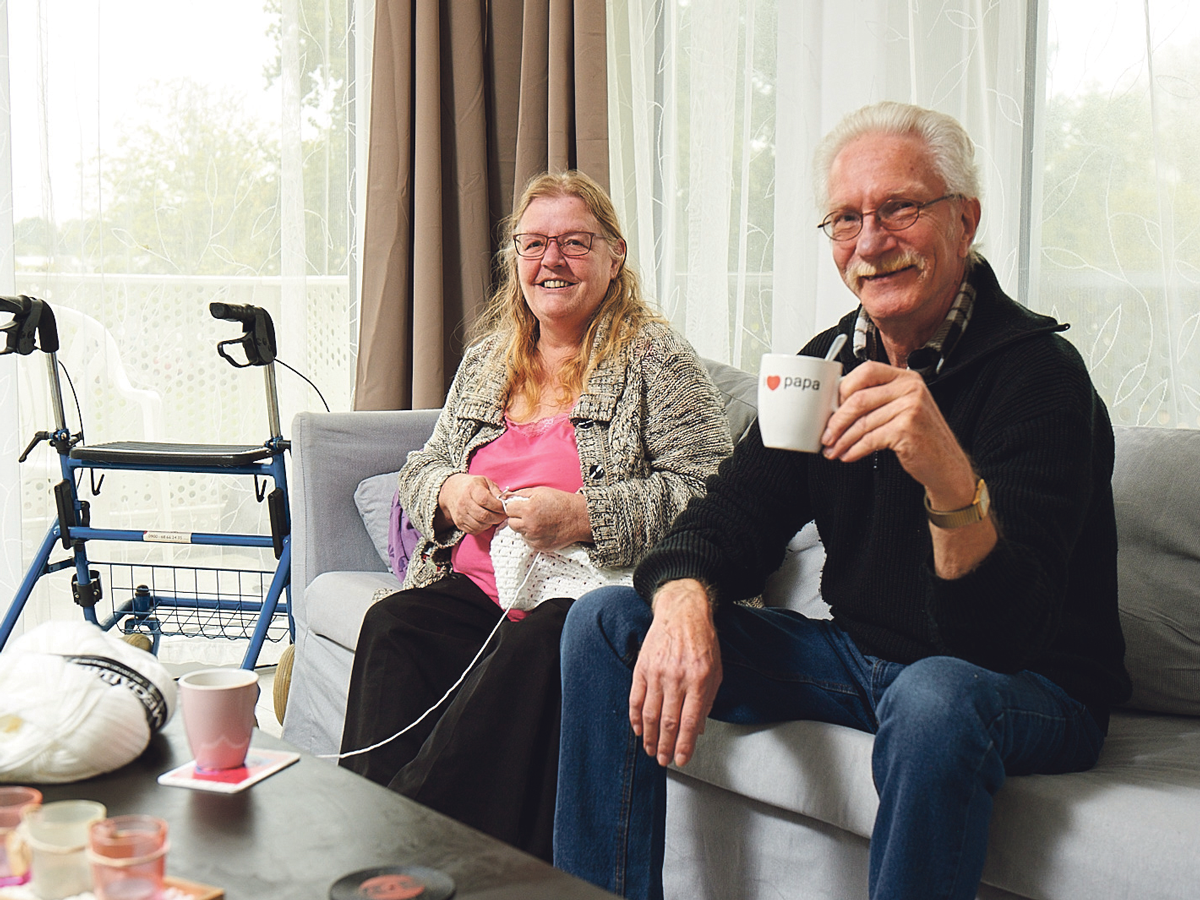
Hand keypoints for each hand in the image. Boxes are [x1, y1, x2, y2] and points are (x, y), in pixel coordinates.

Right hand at [436, 473, 506, 533]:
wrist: (451, 491)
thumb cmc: (472, 486)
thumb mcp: (484, 481)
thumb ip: (496, 490)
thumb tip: (507, 500)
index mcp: (471, 489)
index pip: (486, 500)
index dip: (498, 506)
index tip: (504, 507)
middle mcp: (464, 502)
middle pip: (484, 515)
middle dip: (497, 517)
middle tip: (503, 515)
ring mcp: (460, 514)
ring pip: (480, 525)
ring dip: (491, 523)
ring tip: (494, 517)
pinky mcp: (459, 523)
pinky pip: (474, 530)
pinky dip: (483, 528)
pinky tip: (485, 521)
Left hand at [501, 487, 590, 550]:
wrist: (579, 518)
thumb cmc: (561, 502)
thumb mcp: (541, 491)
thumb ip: (521, 494)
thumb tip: (507, 497)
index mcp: (528, 509)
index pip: (508, 510)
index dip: (513, 507)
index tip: (519, 506)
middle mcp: (530, 525)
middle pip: (511, 523)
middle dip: (517, 518)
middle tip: (529, 514)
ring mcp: (535, 538)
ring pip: (520, 533)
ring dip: (525, 527)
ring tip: (539, 521)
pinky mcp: (540, 546)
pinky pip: (529, 541)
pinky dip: (533, 536)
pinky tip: (543, 529)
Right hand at [629, 579, 721, 766]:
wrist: (682, 612)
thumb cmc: (702, 640)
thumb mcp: (716, 671)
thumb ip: (707, 701)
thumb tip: (698, 728)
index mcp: (699, 679)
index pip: (690, 721)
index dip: (684, 745)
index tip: (681, 759)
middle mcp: (677, 677)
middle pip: (668, 721)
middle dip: (665, 746)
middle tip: (664, 760)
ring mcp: (657, 672)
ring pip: (650, 714)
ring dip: (649, 737)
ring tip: (651, 750)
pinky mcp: (642, 668)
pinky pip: (636, 699)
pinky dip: (636, 718)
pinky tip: (638, 729)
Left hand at [822, 361, 995, 576]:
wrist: (947, 466)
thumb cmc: (922, 439)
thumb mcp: (902, 411)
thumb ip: (878, 401)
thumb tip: (836, 406)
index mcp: (906, 378)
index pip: (866, 371)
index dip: (843, 388)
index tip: (830, 406)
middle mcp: (911, 389)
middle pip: (859, 398)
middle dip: (836, 420)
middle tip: (826, 435)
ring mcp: (911, 407)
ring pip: (862, 422)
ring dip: (842, 439)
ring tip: (833, 450)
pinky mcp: (907, 429)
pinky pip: (870, 439)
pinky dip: (854, 449)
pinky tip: (848, 455)